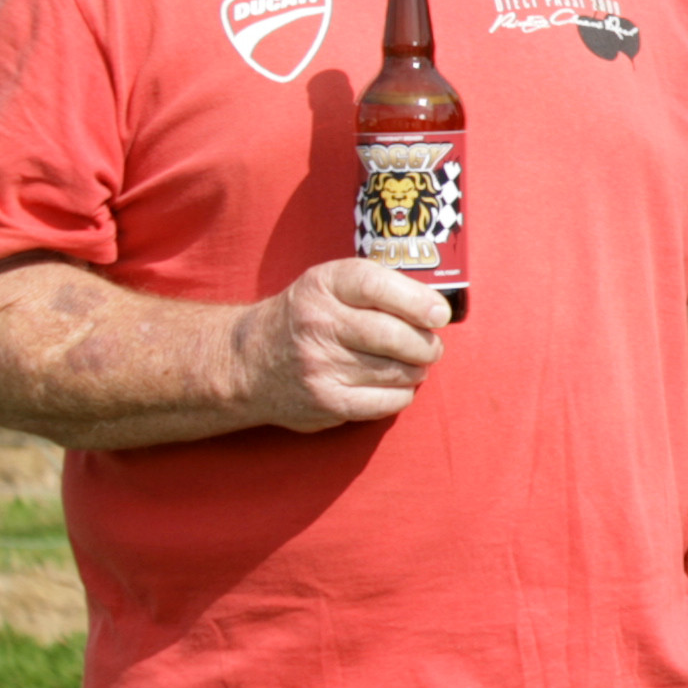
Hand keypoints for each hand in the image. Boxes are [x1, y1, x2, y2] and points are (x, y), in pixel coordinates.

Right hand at [224, 259, 449, 430]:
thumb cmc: (307, 317)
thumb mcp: (330, 285)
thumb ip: (379, 287)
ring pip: (395, 371)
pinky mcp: (326, 401)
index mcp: (323, 286)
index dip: (417, 301)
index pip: (376, 286)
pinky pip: (386, 402)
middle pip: (393, 335)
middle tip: (432, 347)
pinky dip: (402, 394)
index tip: (439, 314)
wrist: (248, 361)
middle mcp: (318, 324)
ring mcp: (320, 366)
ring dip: (416, 369)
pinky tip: (394, 385)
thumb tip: (438, 311)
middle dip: (426, 344)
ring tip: (413, 364)